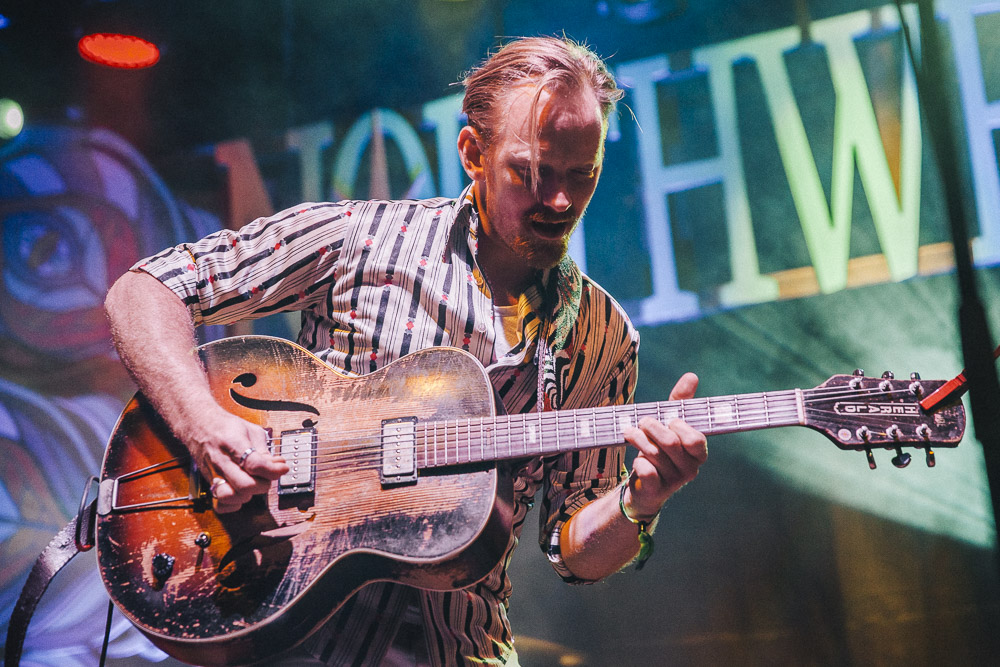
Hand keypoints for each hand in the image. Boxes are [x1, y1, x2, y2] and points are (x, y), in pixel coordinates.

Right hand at [184, 408, 289, 512]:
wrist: (198, 425)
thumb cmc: (224, 426)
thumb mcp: (249, 430)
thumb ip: (263, 450)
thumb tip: (276, 466)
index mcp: (232, 443)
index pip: (255, 464)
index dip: (273, 470)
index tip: (283, 468)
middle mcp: (221, 461)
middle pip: (245, 485)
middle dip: (264, 484)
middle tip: (268, 476)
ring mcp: (213, 474)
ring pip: (231, 497)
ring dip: (248, 495)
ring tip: (254, 484)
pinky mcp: (209, 483)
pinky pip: (219, 504)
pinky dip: (233, 504)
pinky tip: (241, 494)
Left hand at [622, 372, 707, 517]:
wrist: (644, 484)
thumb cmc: (660, 449)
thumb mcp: (670, 424)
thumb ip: (680, 402)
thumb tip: (691, 376)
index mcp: (698, 452)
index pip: (696, 439)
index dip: (679, 426)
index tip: (668, 419)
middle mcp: (691, 468)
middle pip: (672, 443)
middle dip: (653, 428)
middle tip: (642, 422)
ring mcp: (674, 482)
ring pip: (655, 455)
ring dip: (638, 439)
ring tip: (629, 432)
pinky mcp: (656, 491)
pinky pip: (647, 472)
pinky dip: (638, 462)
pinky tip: (635, 459)